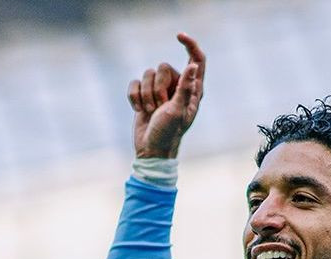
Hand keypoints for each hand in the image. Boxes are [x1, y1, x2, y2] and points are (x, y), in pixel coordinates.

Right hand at [128, 33, 205, 158]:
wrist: (151, 150)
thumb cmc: (169, 133)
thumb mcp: (178, 111)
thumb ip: (185, 88)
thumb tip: (193, 66)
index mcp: (193, 89)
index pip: (196, 59)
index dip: (190, 44)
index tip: (179, 35)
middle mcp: (177, 86)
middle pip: (163, 67)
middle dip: (158, 88)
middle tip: (162, 107)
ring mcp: (160, 90)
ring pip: (147, 74)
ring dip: (146, 95)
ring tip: (152, 112)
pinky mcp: (144, 95)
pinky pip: (134, 83)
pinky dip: (134, 98)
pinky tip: (140, 111)